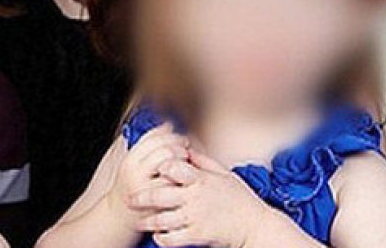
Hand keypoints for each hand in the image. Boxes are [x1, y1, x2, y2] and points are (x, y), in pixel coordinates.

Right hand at [105, 123, 190, 230]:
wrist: (118, 217)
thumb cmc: (128, 187)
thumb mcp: (132, 162)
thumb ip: (148, 144)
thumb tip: (168, 125)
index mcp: (130, 160)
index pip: (154, 138)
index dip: (172, 136)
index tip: (180, 139)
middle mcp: (137, 173)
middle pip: (165, 151)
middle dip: (180, 148)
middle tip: (186, 151)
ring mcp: (147, 189)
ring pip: (172, 168)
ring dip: (184, 164)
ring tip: (187, 165)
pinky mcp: (158, 203)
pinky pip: (177, 187)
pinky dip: (184, 181)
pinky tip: (186, 180)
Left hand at [129, 151, 272, 247]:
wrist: (255, 226)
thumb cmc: (240, 199)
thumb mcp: (224, 174)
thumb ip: (203, 161)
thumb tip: (186, 147)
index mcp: (201, 179)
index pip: (172, 167)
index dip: (158, 166)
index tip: (150, 169)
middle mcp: (195, 197)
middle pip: (159, 194)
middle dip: (141, 197)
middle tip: (130, 199)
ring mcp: (195, 217)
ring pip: (162, 219)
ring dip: (148, 220)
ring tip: (140, 220)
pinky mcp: (197, 236)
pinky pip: (173, 238)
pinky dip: (162, 237)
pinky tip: (159, 235)